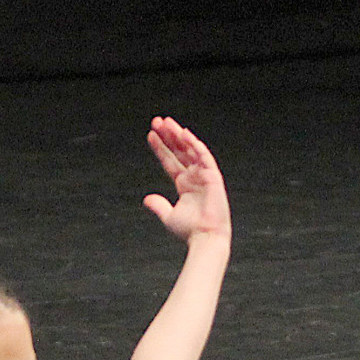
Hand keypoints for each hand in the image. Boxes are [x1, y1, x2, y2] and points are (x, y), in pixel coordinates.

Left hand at [142, 117, 229, 243]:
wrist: (205, 238)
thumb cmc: (190, 231)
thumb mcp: (169, 216)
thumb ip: (159, 205)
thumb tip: (147, 199)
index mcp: (185, 185)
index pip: (170, 161)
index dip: (160, 148)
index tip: (150, 135)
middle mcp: (194, 177)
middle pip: (179, 151)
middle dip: (168, 136)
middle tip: (157, 121)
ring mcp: (204, 175)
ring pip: (190, 150)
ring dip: (178, 135)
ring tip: (166, 122)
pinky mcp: (213, 176)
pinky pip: (203, 156)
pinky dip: (194, 144)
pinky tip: (183, 133)